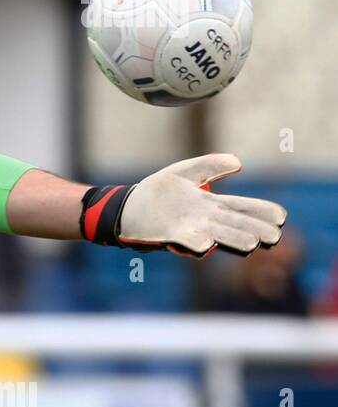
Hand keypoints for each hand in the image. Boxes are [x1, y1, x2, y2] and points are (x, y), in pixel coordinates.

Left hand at [82, 153, 286, 258]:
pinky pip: (185, 240)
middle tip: (274, 237)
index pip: (241, 207)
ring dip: (232, 239)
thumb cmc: (156, 193)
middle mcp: (203, 219)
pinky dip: (195, 242)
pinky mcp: (169, 235)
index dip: (260, 212)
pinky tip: (206, 244)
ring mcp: (188, 228)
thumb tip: (238, 162)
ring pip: (216, 234)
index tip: (280, 217)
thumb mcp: (184, 173)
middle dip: (254, 230)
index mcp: (209, 204)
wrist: (125, 207)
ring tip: (251, 244)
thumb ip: (210, 166)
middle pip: (234, 224)